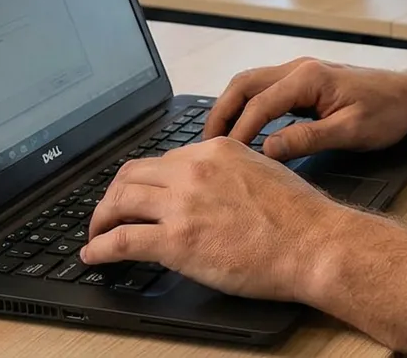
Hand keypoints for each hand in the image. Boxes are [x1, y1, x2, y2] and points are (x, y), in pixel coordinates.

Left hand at [81, 138, 351, 301]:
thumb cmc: (300, 216)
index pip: (162, 160)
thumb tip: (213, 188)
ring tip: (96, 234)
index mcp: (214, 150)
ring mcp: (182, 204)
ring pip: (119, 201)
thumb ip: (229, 172)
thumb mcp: (263, 171)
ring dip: (100, 219)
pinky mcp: (176, 240)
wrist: (313, 243)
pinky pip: (121, 240)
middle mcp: (192, 170)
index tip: (137, 195)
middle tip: (108, 213)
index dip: (143, 181)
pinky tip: (93, 256)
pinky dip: (99, 248)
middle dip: (113, 195)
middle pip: (131, 175)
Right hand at [204, 57, 406, 159]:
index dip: (239, 131)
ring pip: (250, 84)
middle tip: (205, 146)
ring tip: (217, 141)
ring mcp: (300, 73)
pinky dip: (246, 108)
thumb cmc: (386, 112)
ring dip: (230, 109)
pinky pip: (264, 91)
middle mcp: (299, 68)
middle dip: (220, 113)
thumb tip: (267, 150)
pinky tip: (241, 131)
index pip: (260, 104)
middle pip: (243, 85)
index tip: (225, 157)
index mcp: (309, 77)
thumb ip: (307, 138)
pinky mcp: (303, 82)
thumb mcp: (349, 131)